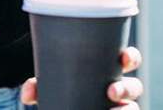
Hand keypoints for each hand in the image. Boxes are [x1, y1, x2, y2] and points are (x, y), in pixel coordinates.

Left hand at [20, 46, 143, 107]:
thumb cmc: (63, 86)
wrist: (63, 107)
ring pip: (133, 107)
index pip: (128, 59)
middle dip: (127, 88)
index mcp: (107, 68)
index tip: (123, 58)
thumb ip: (38, 85)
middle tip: (111, 92)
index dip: (131, 57)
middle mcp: (118, 88)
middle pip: (135, 86)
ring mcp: (119, 106)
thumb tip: (27, 93)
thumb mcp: (52, 81)